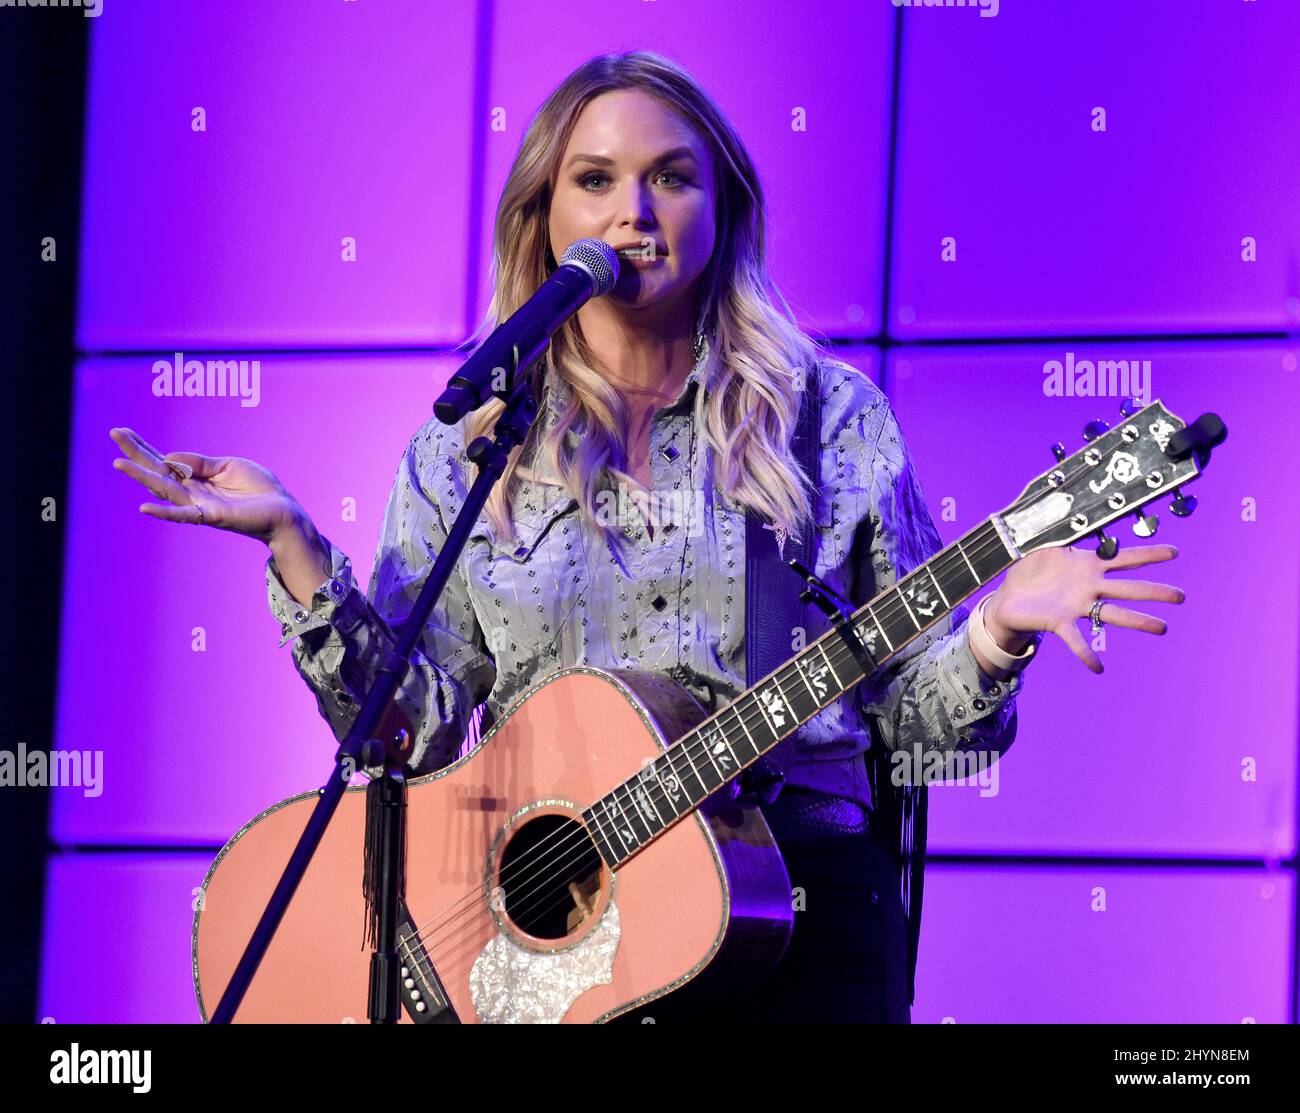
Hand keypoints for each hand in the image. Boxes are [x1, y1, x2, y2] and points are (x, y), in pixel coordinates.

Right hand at [109, 426, 303, 543]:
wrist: (283, 510)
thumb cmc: (259, 489)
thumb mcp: (229, 465)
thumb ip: (200, 462)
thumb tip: (169, 458)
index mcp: (197, 477)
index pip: (164, 460)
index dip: (144, 447)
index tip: (122, 432)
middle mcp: (193, 491)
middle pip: (157, 471)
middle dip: (135, 453)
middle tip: (113, 434)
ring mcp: (199, 505)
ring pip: (164, 489)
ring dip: (141, 477)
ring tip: (119, 463)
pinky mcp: (212, 516)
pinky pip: (183, 515)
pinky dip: (164, 512)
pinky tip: (144, 507)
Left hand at [984, 543, 1184, 674]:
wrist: (1008, 598)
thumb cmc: (1030, 571)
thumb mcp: (1045, 545)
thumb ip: (1063, 531)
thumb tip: (1070, 509)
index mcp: (1087, 565)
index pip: (1123, 558)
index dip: (1148, 555)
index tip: (1174, 553)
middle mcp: (1088, 587)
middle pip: (1128, 588)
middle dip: (1155, 591)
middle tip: (1181, 597)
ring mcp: (1076, 606)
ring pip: (1112, 613)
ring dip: (1137, 621)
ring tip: (1162, 628)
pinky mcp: (1058, 622)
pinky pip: (1076, 639)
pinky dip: (1086, 653)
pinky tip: (1098, 668)